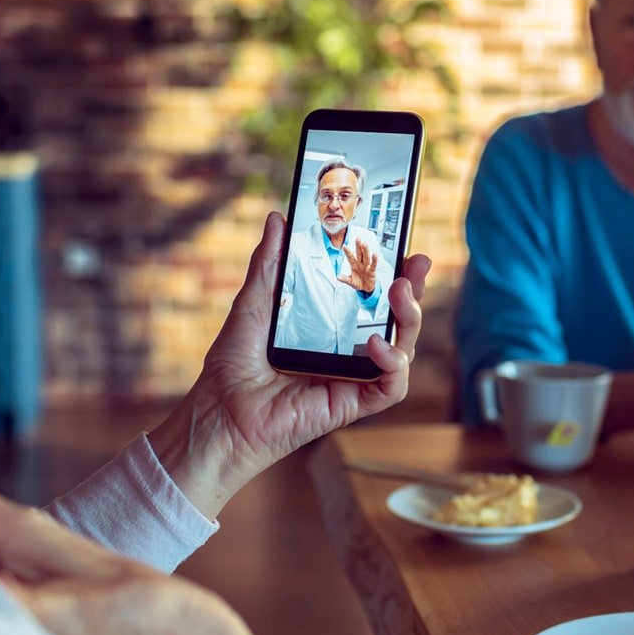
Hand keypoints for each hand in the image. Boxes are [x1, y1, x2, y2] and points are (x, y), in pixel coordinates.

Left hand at [151, 211, 430, 516]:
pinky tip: (377, 343)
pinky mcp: (352, 405)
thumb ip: (268, 264)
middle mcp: (347, 353)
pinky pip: (391, 387)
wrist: (218, 414)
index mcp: (329, 328)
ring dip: (410, 320)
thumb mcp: (253, 304)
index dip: (393, 274)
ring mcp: (353, 380)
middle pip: (397, 322)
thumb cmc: (231, 368)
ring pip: (404, 350)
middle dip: (414, 292)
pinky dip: (394, 364)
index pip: (372, 299)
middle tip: (416, 263)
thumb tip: (279, 219)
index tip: (402, 247)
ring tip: (399, 293)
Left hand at [336, 238, 378, 293]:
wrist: (366, 288)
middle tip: (357, 238)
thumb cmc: (358, 282)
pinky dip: (374, 259)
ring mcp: (366, 266)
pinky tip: (374, 253)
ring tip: (364, 243)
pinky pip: (373, 264)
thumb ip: (345, 279)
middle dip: (358, 246)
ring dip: (365, 250)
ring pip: (366, 257)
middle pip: (359, 254)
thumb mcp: (350, 281)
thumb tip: (337, 277)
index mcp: (354, 265)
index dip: (347, 252)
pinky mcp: (372, 270)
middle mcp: (360, 263)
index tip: (344, 246)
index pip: (350, 257)